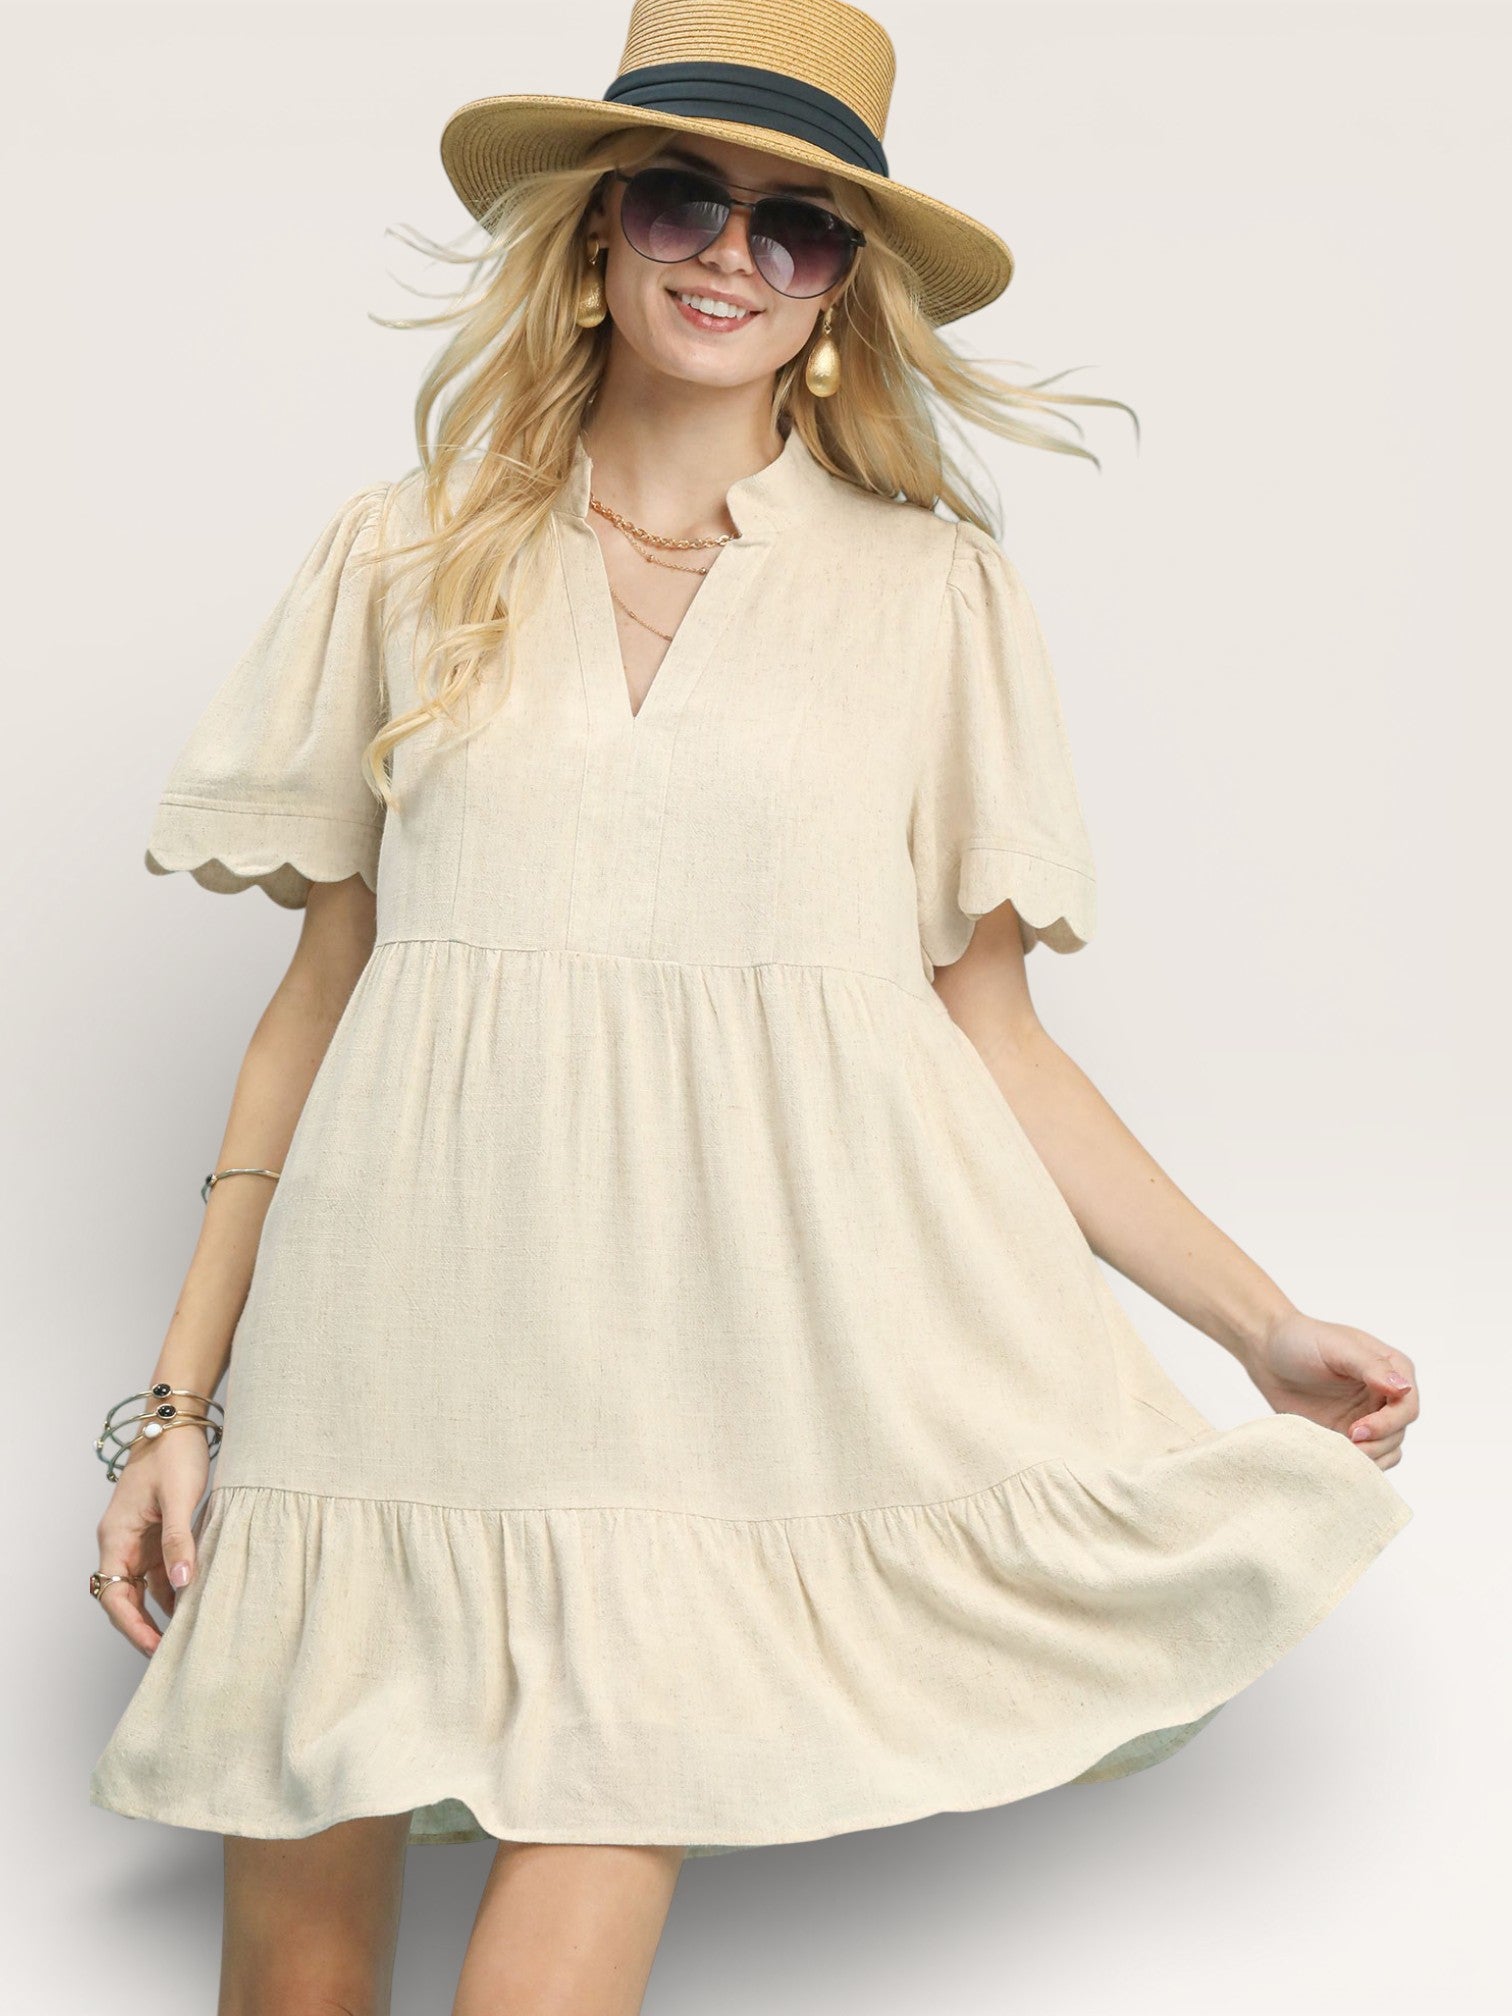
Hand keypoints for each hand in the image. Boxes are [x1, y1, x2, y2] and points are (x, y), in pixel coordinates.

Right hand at [94, 1431, 210, 1654]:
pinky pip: (162, 1571)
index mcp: (116, 1537)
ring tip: (187, 1634)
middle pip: (125, 1598)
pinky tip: (195, 1601)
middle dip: (144, 1627)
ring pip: (144, 1587)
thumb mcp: (180, 1499)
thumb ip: (180, 1542)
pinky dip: (175, 1588)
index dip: (131, 1626)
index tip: (154, 1648)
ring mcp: (139, 1539)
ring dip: (162, 1610)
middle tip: (170, 1653)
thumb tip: (184, 1584)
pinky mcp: (157, 1534)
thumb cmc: (174, 1455)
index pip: (114, 1595)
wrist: (177, 1422)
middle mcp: (122, 1542)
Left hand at [1244, 1308, 1418, 1470]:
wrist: (1266, 1354)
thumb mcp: (1336, 1347)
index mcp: (1392, 1369)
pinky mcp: (1346, 1434)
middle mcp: (1386, 1395)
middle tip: (1344, 1443)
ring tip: (1338, 1454)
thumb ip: (1371, 1367)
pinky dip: (1355, 1464)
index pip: (1408, 1406)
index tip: (1356, 1430)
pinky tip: (1334, 1459)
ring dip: (1369, 1458)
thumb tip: (1404, 1388)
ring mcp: (1368, 1417)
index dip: (1388, 1423)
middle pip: (1398, 1433)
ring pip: (1386, 1451)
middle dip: (1376, 1444)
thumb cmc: (1301, 1340)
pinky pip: (1364, 1458)